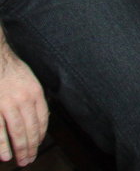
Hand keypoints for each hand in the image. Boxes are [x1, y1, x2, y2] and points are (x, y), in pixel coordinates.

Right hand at [0, 45, 47, 166]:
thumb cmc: (12, 70)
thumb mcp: (30, 81)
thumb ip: (34, 98)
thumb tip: (40, 116)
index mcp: (36, 93)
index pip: (42, 119)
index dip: (40, 135)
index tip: (37, 145)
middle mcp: (25, 99)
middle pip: (31, 128)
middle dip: (31, 147)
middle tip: (29, 160)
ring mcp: (8, 104)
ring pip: (17, 131)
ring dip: (20, 149)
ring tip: (20, 161)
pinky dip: (3, 144)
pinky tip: (5, 155)